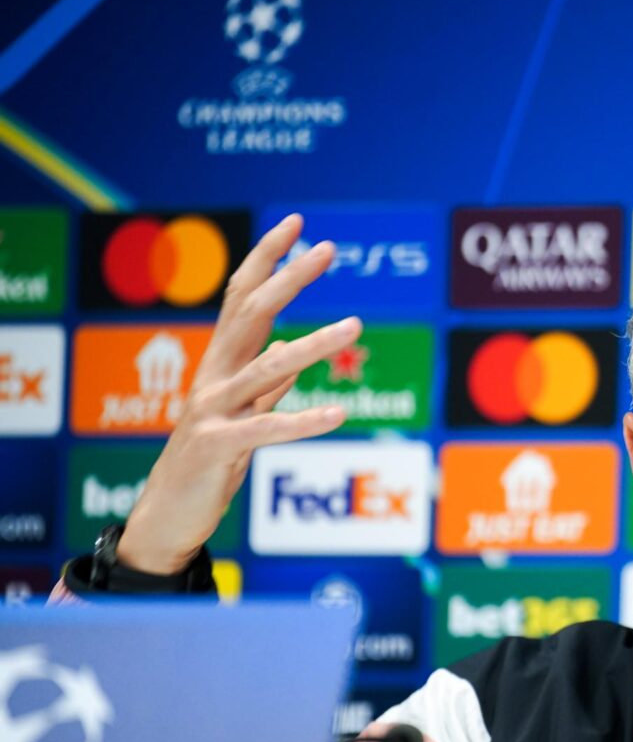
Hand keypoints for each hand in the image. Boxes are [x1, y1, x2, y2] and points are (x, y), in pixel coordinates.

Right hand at [116, 215, 361, 574]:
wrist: (168, 517)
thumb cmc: (207, 466)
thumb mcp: (243, 417)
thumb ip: (268, 386)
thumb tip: (291, 352)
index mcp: (221, 364)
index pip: (242, 296)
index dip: (266, 259)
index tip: (297, 224)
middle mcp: (213, 377)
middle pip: (250, 314)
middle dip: (289, 279)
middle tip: (328, 249)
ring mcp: (211, 410)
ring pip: (265, 368)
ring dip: (312, 345)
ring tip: (356, 326)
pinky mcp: (217, 447)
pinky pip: (265, 429)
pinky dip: (303, 421)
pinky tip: (339, 413)